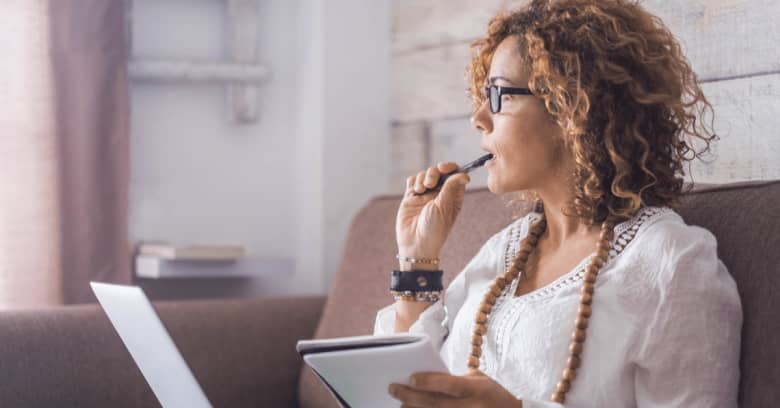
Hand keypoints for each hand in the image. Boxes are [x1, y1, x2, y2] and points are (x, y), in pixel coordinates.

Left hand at [388, 370, 522, 407]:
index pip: (449, 385)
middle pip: (435, 403)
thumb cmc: (493, 394)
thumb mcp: (479, 380)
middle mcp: (471, 407)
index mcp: (475, 390)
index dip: (429, 381)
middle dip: (411, 396)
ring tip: (400, 405)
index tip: (411, 377)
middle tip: (393, 389)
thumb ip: (456, 378)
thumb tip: (428, 378)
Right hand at [396, 162, 470, 258]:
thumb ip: (451, 187)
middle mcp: (439, 194)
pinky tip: (415, 192)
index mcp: (453, 196)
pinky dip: (414, 182)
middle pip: (438, 171)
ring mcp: (425, 194)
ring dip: (422, 178)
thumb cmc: (434, 229)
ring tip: (421, 190)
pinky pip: (412, 180)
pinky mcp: (411, 197)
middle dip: (433, 172)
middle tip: (430, 184)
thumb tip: (465, 174)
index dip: (450, 168)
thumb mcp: (445, 206)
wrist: (415, 243)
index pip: (454, 175)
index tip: (444, 168)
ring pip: (424, 174)